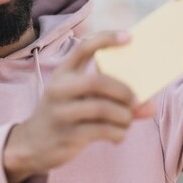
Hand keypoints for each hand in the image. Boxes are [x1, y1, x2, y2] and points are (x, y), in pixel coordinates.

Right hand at [3, 32, 151, 182]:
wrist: (31, 145)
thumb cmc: (64, 115)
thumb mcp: (80, 100)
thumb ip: (113, 99)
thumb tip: (150, 107)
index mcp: (63, 73)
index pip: (83, 48)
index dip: (106, 39)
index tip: (129, 37)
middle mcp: (59, 89)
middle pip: (97, 81)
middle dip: (123, 90)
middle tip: (135, 99)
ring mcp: (61, 113)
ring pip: (102, 108)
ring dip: (124, 115)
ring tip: (128, 120)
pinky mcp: (67, 135)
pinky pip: (102, 131)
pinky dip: (118, 133)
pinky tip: (118, 135)